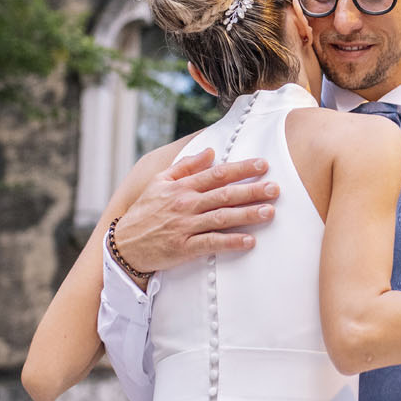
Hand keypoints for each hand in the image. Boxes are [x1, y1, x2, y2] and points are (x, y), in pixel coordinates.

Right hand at [112, 149, 277, 273]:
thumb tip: (211, 152)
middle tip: (275, 188)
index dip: (242, 168)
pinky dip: (231, 242)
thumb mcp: (159, 182)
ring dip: (247, 215)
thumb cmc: (145, 212)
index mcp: (182, 187)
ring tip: (269, 212)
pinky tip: (250, 241)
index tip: (263, 165)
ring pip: (222, 218)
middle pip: (225, 194)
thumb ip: (186, 166)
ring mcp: (186, 226)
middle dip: (252, 190)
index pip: (217, 174)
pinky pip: (212, 243)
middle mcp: (186, 204)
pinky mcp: (184, 248)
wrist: (124, 244)